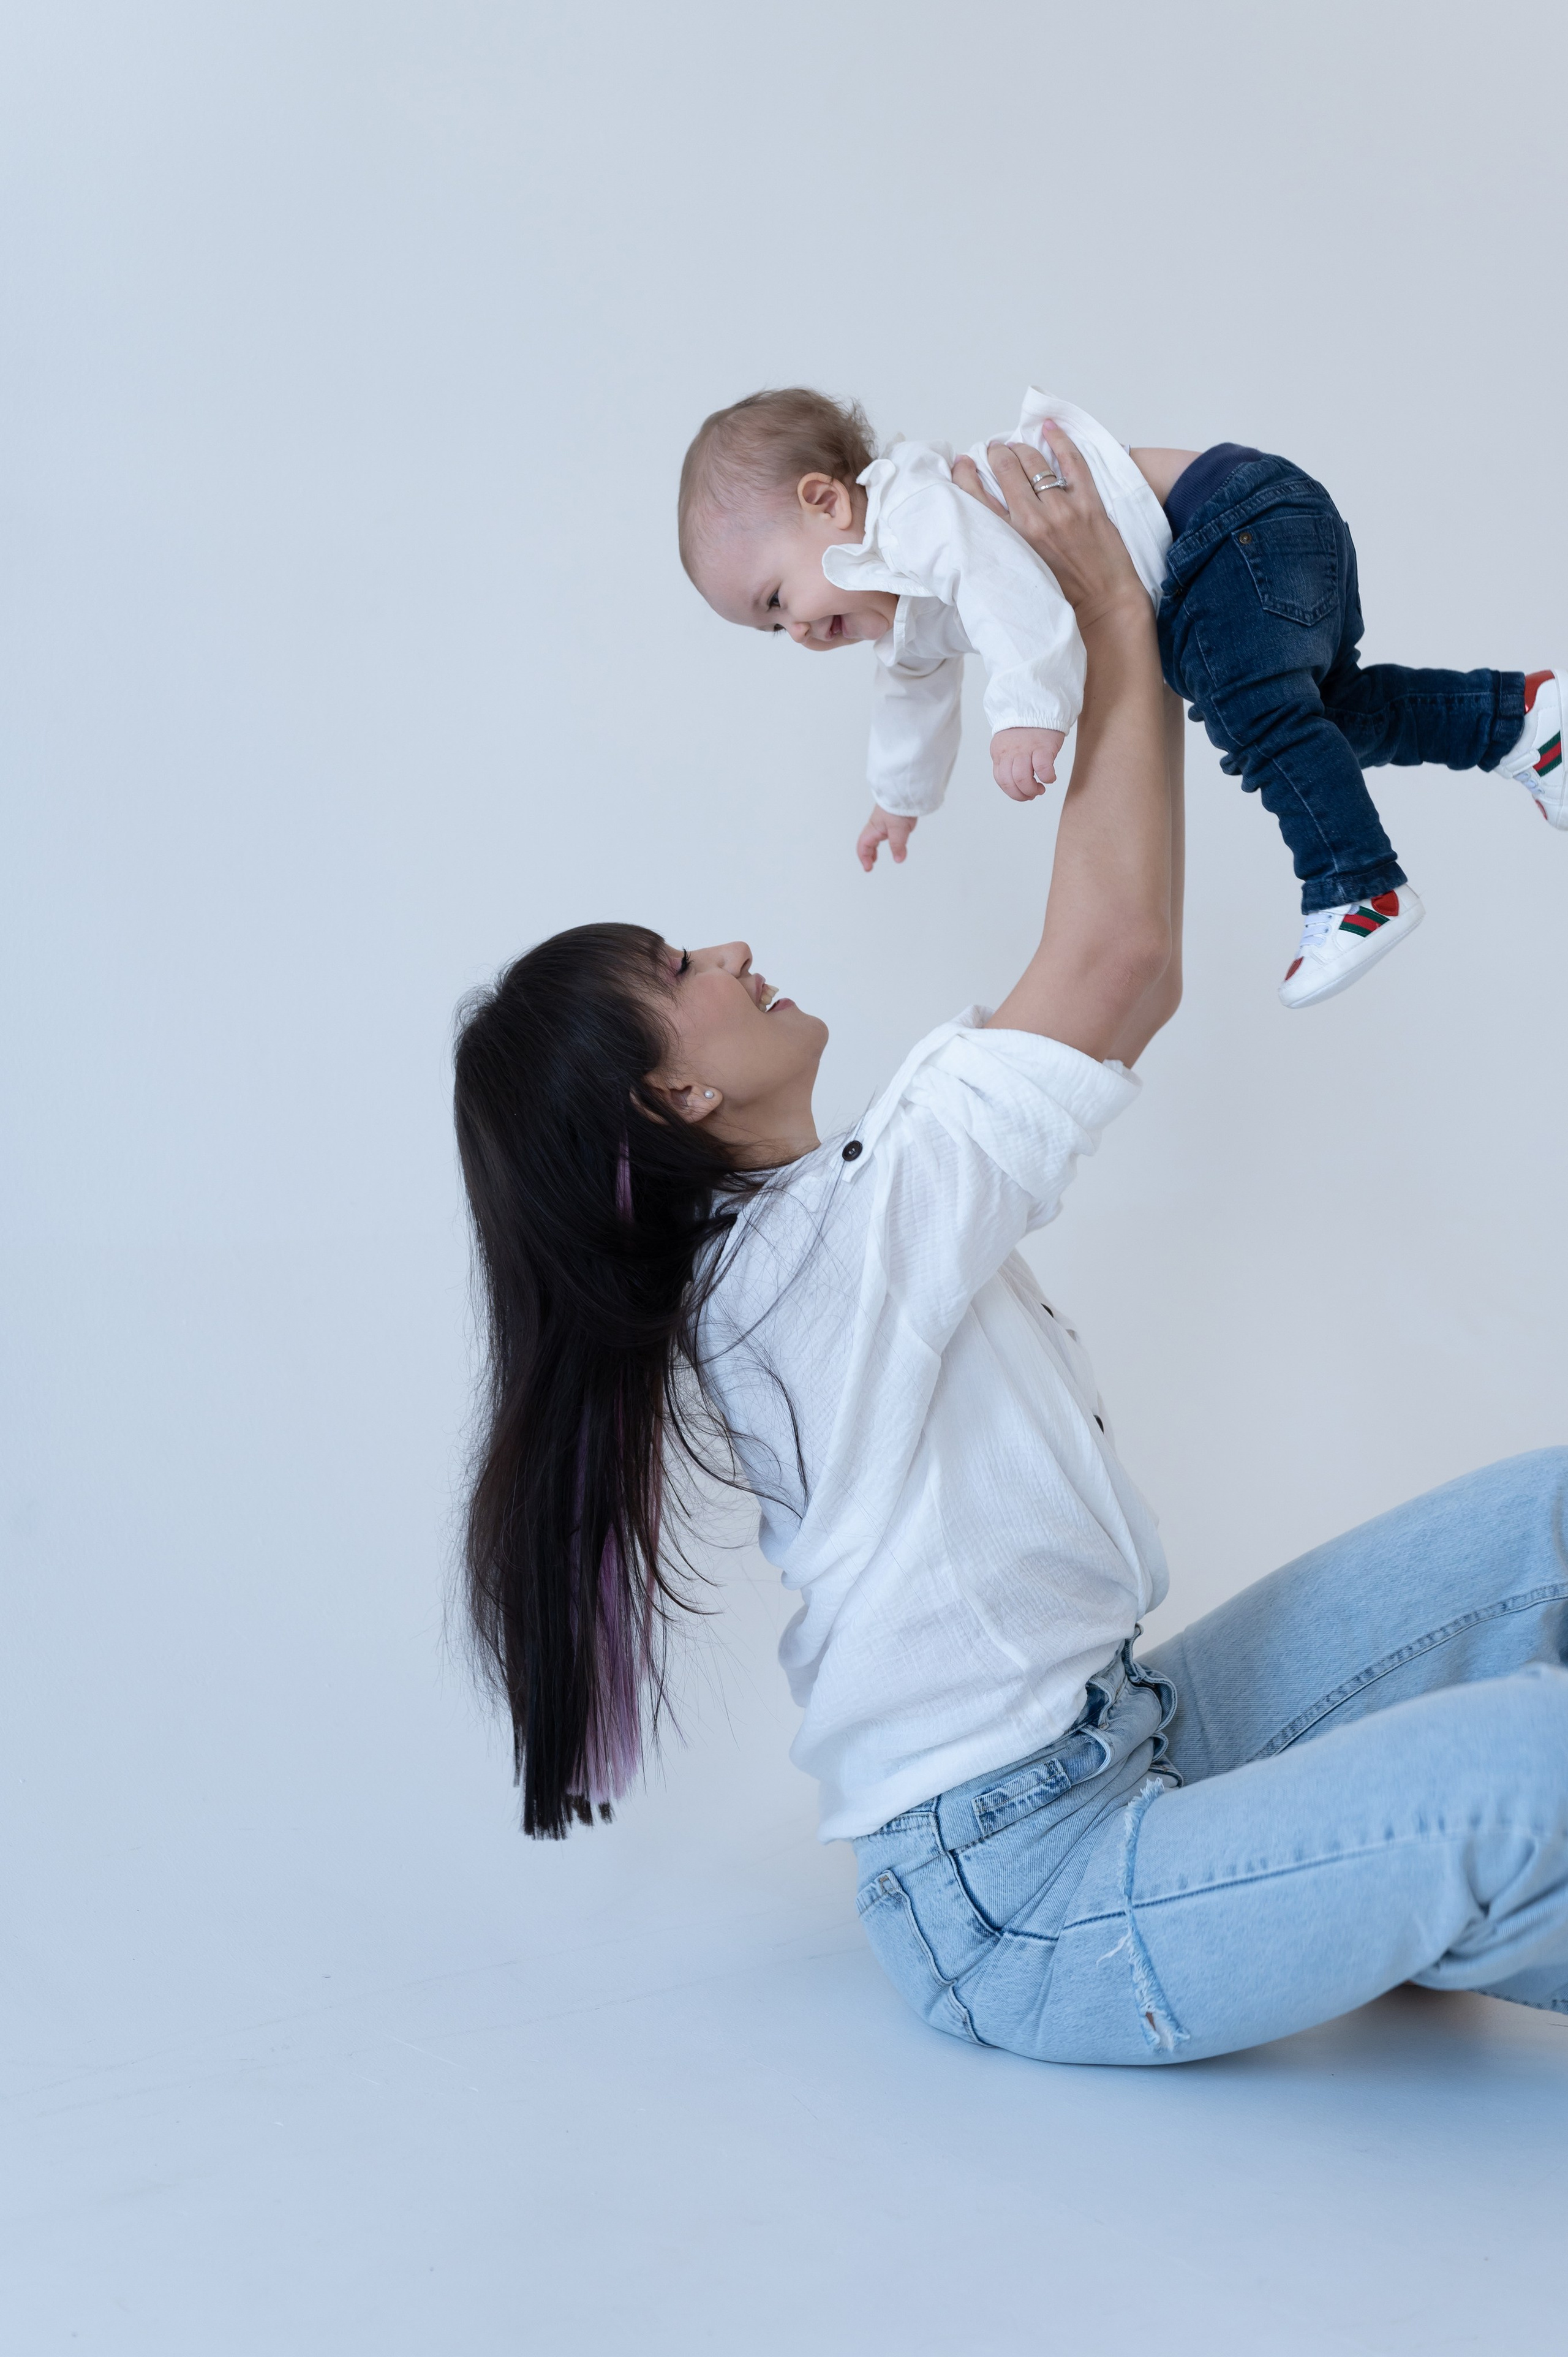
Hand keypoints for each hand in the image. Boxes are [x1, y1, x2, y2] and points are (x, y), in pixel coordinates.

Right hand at [856, 805, 917, 870]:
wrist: (904, 791)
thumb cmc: (897, 806)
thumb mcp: (898, 829)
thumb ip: (897, 845)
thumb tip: (898, 859)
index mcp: (873, 829)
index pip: (863, 846)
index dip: (864, 858)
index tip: (869, 868)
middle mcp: (876, 826)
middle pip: (867, 843)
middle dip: (866, 854)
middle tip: (870, 865)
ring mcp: (884, 823)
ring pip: (874, 838)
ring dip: (873, 849)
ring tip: (875, 858)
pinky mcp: (892, 820)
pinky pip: (884, 833)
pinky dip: (883, 842)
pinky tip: (890, 843)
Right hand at [951, 427, 1142, 625]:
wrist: (1103, 606)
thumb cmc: (1061, 598)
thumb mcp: (1018, 573)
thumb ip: (1001, 547)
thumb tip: (987, 524)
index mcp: (1010, 541)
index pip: (976, 495)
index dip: (965, 472)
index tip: (963, 463)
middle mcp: (1033, 521)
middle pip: (1005, 469)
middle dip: (996, 454)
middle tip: (995, 452)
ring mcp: (1062, 509)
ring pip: (1035, 461)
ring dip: (1022, 448)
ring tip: (1017, 447)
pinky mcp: (1089, 503)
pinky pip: (1072, 461)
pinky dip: (1060, 440)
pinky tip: (1050, 428)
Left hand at [991, 726, 1065, 801]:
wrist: (1038, 705)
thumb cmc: (1026, 728)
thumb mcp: (1009, 744)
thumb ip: (1009, 761)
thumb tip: (1018, 785)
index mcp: (999, 752)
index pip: (1001, 780)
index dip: (1012, 792)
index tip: (1023, 794)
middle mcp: (1010, 751)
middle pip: (1010, 782)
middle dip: (1021, 795)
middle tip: (1033, 794)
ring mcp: (1025, 749)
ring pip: (1022, 779)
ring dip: (1032, 790)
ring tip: (1040, 788)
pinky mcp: (1043, 746)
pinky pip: (1042, 769)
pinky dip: (1047, 778)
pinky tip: (1050, 777)